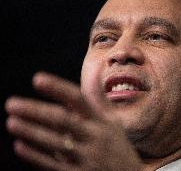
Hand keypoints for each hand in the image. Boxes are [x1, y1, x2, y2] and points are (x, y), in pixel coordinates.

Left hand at [5, 72, 144, 170]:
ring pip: (56, 142)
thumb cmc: (118, 147)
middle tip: (11, 103)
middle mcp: (96, 137)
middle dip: (36, 111)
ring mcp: (88, 158)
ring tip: (11, 121)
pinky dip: (35, 155)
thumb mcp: (113, 123)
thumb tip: (95, 71)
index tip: (38, 79)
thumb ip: (99, 100)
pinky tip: (20, 145)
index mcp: (102, 122)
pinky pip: (54, 165)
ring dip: (32, 131)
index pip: (79, 100)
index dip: (59, 89)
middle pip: (63, 120)